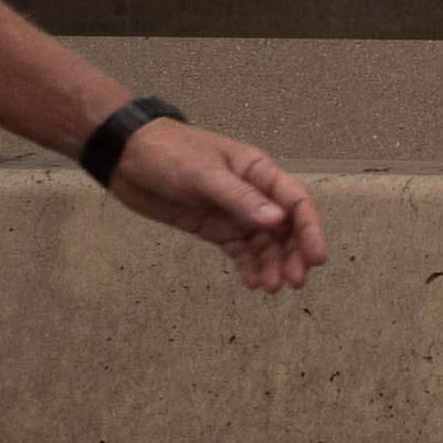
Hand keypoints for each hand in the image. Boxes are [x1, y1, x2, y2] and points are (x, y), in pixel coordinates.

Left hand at [96, 114, 321, 295]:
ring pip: (263, 242)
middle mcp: (254, 194)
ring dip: (271, 264)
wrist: (126, 156)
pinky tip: (252, 282)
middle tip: (295, 282)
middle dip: (293, 254)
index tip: (316, 258)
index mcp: (259, 172)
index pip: (296, 202)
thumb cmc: (169, 154)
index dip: (310, 230)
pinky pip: (239, 250)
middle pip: (285, 227)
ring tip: (271, 288)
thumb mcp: (204, 174)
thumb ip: (240, 198)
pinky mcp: (214, 227)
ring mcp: (233, 213)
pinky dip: (248, 265)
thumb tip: (278, 221)